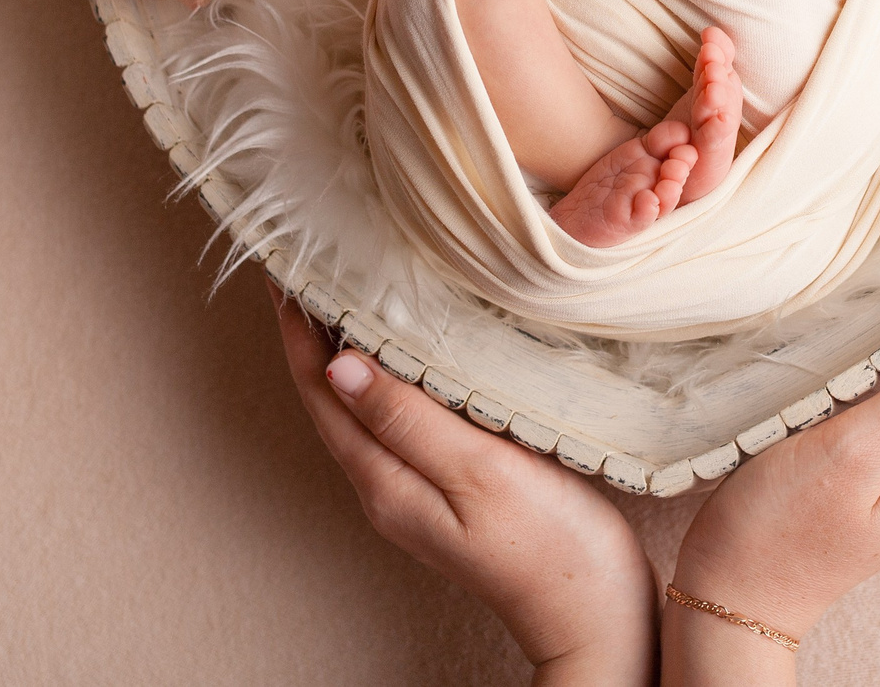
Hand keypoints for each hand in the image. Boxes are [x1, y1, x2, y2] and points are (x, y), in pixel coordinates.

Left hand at [273, 284, 656, 684]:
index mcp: (385, 482)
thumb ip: (407, 419)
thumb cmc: (548, 545)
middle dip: (312, 333)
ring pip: (363, 407)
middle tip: (309, 266)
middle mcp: (388, 487)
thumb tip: (338, 365)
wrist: (595, 613)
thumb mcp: (476, 472)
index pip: (320, 392)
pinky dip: (391, 373)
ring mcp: (418, 490)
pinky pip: (400, 418)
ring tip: (346, 293)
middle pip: (331, 399)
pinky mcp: (452, 487)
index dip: (298, 330)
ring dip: (349, 350)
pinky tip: (414, 349)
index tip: (285, 269)